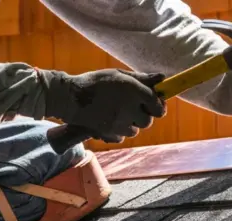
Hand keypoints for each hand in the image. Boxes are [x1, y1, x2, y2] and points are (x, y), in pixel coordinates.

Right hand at [39, 68, 165, 142]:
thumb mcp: (119, 75)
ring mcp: (119, 123)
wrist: (69, 97)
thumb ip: (142, 78)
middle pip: (147, 121)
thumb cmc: (95, 82)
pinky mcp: (109, 133)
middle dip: (142, 116)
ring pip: (135, 130)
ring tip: (116, 112)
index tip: (154, 104)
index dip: (158, 106)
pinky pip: (122, 136)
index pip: (158, 106)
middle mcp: (130, 108)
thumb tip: (162, 79)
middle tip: (131, 107)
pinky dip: (118, 131)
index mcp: (134, 91)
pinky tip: (108, 119)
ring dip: (130, 123)